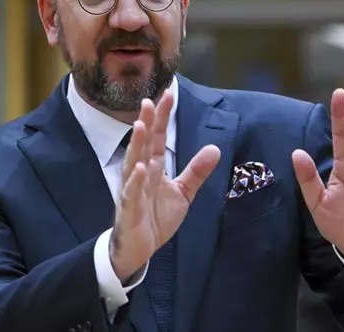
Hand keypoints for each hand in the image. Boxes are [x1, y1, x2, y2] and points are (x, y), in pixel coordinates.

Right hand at [109, 90, 220, 281]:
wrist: (138, 249)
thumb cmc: (154, 217)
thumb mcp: (182, 192)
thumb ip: (196, 171)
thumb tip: (214, 148)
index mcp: (154, 167)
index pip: (158, 137)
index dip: (163, 117)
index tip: (168, 94)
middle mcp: (141, 173)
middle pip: (145, 143)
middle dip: (148, 122)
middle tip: (150, 100)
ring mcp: (132, 190)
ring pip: (133, 162)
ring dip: (137, 144)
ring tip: (141, 124)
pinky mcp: (129, 209)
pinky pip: (131, 193)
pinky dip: (134, 181)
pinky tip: (139, 168)